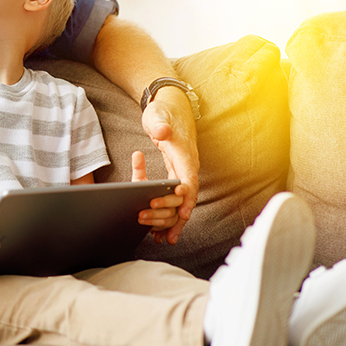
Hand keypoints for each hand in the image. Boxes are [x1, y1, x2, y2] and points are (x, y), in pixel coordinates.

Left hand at [141, 90, 199, 243]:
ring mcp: (183, 169)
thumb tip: (162, 132)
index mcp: (183, 153)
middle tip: (164, 232)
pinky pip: (177, 196)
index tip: (183, 213)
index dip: (186, 197)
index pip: (188, 178)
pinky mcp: (177, 172)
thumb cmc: (163, 111)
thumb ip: (159, 124)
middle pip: (187, 195)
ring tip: (166, 239)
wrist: (172, 106)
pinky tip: (164, 229)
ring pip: (183, 200)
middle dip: (176, 214)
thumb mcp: (157, 115)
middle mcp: (187, 164)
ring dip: (174, 219)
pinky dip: (172, 212)